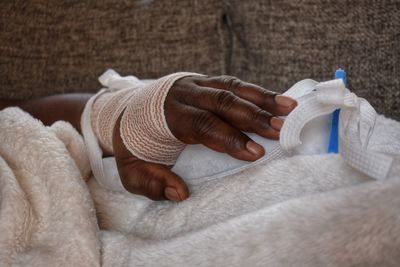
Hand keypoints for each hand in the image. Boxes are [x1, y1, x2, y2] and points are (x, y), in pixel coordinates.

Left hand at [112, 75, 296, 201]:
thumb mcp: (130, 170)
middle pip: (222, 101)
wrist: (129, 109)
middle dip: (253, 116)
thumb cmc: (135, 143)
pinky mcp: (207, 82)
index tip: (254, 153)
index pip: (201, 124)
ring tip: (289, 110)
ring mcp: (197, 84)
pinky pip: (235, 84)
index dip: (228, 138)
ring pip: (233, 87)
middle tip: (280, 131)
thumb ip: (151, 182)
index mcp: (166, 114)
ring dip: (263, 98)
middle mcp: (184, 93)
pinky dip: (258, 92)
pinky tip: (279, 100)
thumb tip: (180, 193)